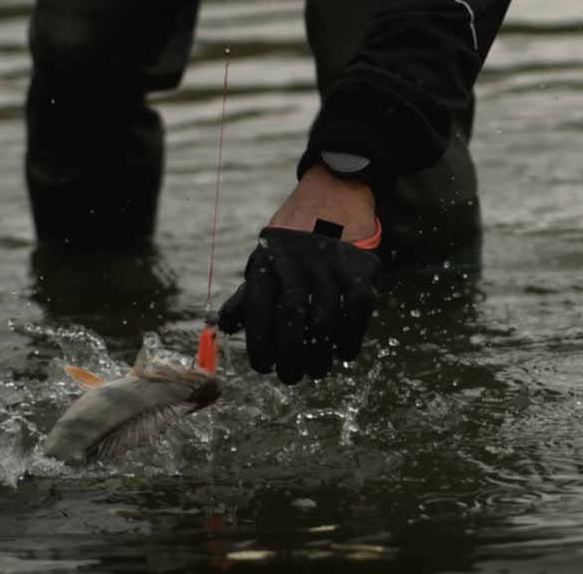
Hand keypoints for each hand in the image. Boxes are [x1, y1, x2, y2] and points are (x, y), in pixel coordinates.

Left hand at [217, 165, 381, 383]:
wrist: (331, 205)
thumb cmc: (289, 251)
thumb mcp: (262, 265)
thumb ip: (245, 299)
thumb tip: (221, 328)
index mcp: (266, 261)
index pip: (258, 309)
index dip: (259, 345)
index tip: (263, 367)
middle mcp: (297, 260)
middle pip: (292, 318)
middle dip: (290, 356)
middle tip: (290, 377)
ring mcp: (332, 263)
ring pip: (325, 319)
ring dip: (319, 355)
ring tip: (315, 371)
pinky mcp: (361, 268)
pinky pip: (357, 310)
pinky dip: (350, 338)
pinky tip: (342, 353)